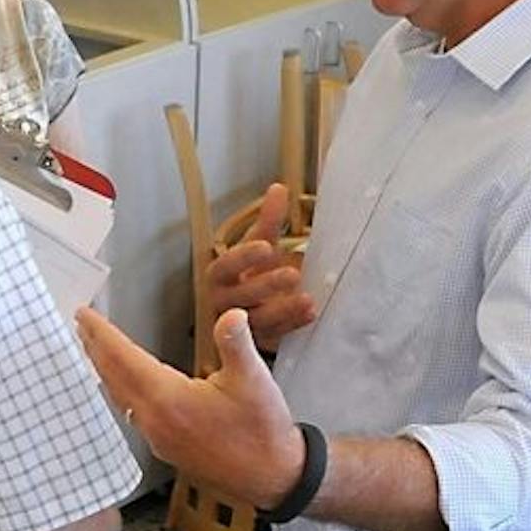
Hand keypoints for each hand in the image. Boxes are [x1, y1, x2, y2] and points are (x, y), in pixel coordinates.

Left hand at [76, 306, 305, 511]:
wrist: (273, 477)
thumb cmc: (263, 431)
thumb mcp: (255, 380)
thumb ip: (237, 344)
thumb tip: (231, 314)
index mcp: (169, 399)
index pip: (124, 358)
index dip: (102, 334)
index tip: (84, 315)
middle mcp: (154, 420)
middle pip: (113, 377)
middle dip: (95, 349)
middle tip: (80, 326)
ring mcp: (157, 438)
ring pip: (120, 396)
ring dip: (105, 370)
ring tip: (94, 350)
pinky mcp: (166, 448)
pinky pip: (131, 413)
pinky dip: (120, 391)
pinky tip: (123, 387)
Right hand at [205, 181, 315, 349]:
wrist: (253, 307)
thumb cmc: (252, 273)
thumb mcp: (259, 245)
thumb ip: (269, 220)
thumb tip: (278, 189)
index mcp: (220, 276)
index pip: (225, 266)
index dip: (244, 257)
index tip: (265, 247)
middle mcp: (225, 302)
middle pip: (240, 296)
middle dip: (266, 285)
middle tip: (291, 275)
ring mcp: (241, 325)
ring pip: (257, 320)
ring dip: (283, 311)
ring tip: (306, 299)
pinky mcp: (258, 341)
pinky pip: (275, 337)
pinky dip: (293, 325)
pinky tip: (310, 313)